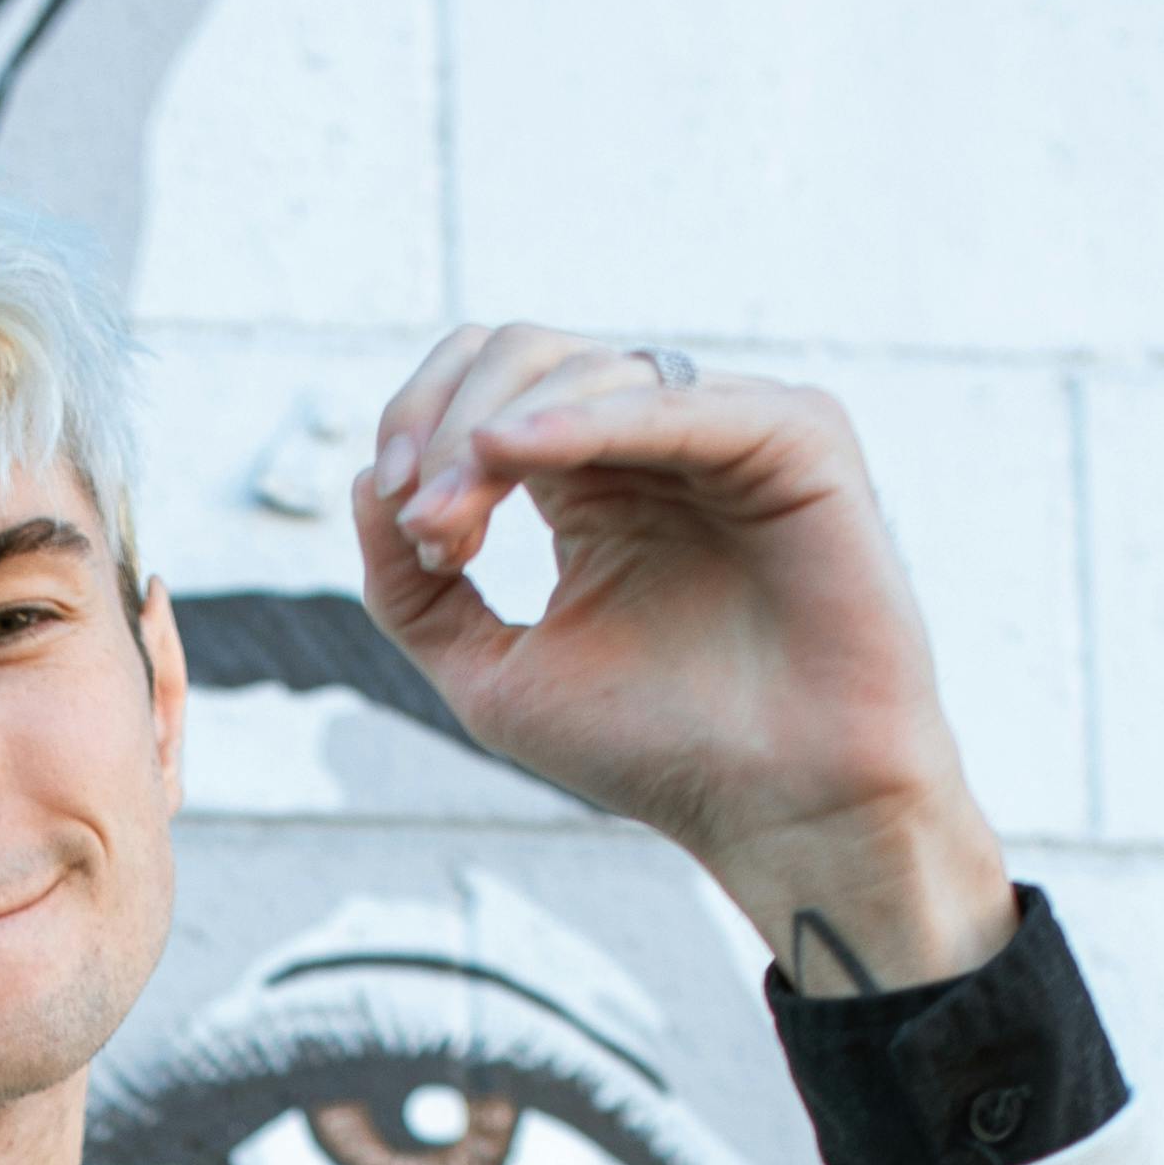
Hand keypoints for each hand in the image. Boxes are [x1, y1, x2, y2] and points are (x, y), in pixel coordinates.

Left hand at [353, 325, 1015, 989]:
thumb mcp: (491, 676)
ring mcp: (729, 429)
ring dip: (493, 432)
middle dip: (446, 427)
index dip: (422, 430)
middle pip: (524, 354)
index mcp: (591, 483)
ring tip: (455, 527)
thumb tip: (364, 484)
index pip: (486, 389)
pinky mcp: (799, 437)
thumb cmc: (658, 749)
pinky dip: (588, 416)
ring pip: (590, 365)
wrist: (782, 810)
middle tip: (427, 530)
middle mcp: (657, 442)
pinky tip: (513, 450)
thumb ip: (411, 591)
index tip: (408, 529)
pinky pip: (678, 401)